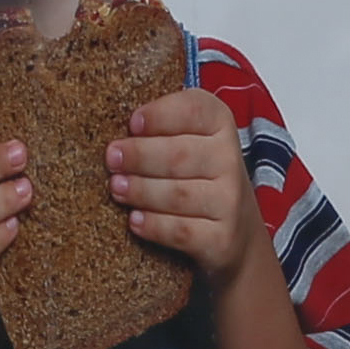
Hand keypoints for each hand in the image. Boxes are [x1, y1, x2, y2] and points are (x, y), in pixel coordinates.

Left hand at [106, 85, 259, 286]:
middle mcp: (230, 160)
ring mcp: (229, 201)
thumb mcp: (192, 141)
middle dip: (140, 156)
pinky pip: (182, 231)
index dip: (160, 115)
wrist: (237, 230)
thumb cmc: (201, 177)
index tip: (132, 123)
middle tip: (112, 159)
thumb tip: (118, 135)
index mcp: (220, 125)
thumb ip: (162, 129)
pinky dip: (154, 225)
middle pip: (180, 154)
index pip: (194, 110)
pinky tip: (135, 220)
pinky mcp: (222, 239)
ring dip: (141, 190)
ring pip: (178, 194)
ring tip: (117, 187)